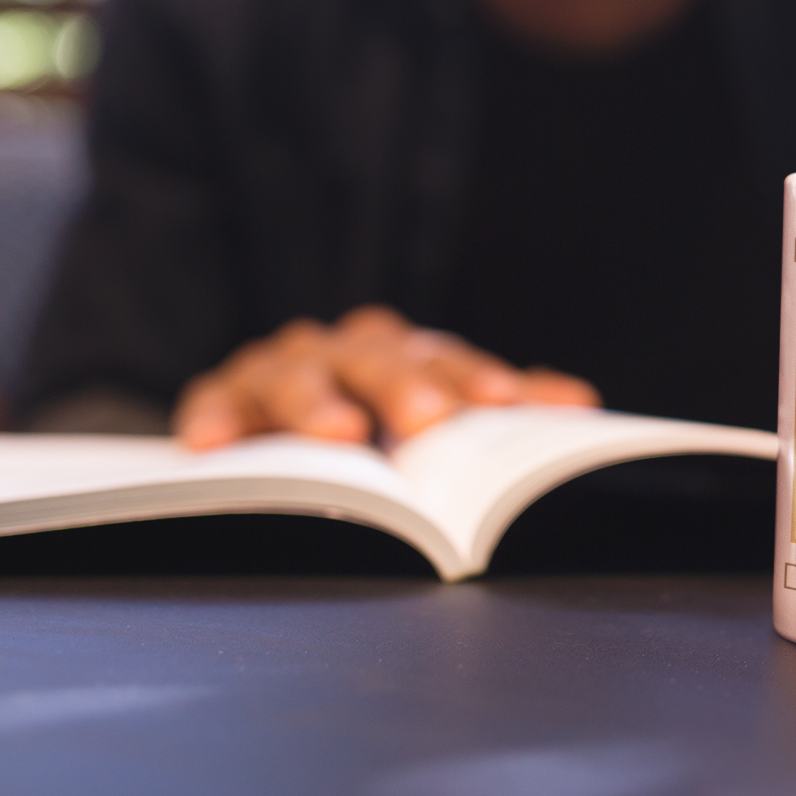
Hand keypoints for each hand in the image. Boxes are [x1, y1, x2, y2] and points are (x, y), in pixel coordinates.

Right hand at [174, 304, 599, 449]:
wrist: (268, 434)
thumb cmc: (373, 427)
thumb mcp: (432, 419)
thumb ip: (501, 413)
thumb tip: (581, 406)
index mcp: (404, 354)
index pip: (446, 360)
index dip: (476, 379)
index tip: (501, 404)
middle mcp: (345, 351)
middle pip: (376, 358)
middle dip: (405, 387)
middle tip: (429, 420)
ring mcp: (281, 369)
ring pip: (297, 373)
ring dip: (316, 402)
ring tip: (337, 436)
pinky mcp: (221, 397)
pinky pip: (214, 404)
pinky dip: (214, 419)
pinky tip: (215, 445)